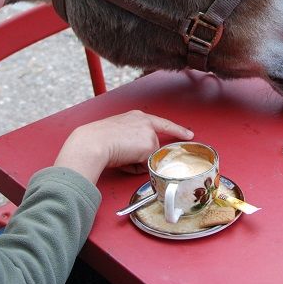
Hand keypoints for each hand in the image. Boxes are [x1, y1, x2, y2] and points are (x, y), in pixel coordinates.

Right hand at [53, 110, 192, 184]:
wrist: (93, 142)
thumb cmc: (98, 140)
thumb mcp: (118, 133)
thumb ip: (132, 139)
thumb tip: (139, 156)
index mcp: (136, 116)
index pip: (161, 123)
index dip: (177, 130)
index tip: (189, 134)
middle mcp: (145, 121)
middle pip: (153, 145)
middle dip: (142, 155)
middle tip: (123, 155)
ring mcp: (149, 132)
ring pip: (148, 156)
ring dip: (136, 162)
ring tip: (119, 156)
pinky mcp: (149, 144)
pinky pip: (146, 164)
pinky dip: (136, 167)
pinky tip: (124, 160)